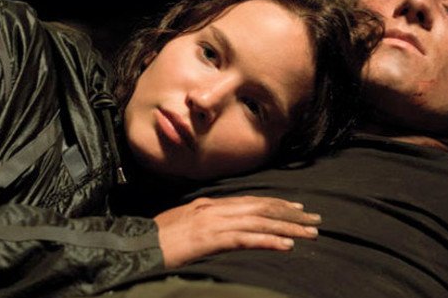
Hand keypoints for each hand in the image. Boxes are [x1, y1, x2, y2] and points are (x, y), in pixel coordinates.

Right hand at [154, 196, 320, 267]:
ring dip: (288, 227)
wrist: (133, 246)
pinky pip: (245, 240)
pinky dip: (268, 241)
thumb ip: (204, 220)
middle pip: (261, 208)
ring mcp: (212, 222)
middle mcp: (214, 208)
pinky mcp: (209, 240)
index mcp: (209, 204)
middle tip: (315, 219)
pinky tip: (286, 246)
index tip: (297, 208)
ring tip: (310, 233)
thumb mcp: (183, 223)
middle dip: (290, 214)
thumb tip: (223, 225)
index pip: (251, 202)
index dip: (276, 204)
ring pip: (259, 222)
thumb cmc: (155, 239)